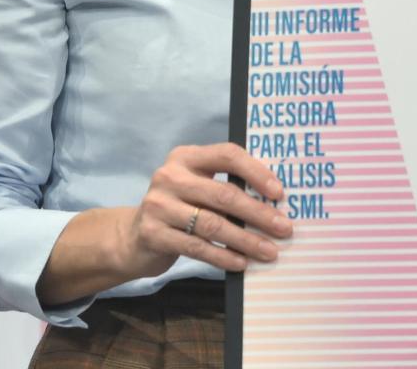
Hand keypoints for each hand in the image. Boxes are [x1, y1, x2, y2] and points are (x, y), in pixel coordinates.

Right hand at [121, 142, 292, 276]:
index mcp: (186, 157)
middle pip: (224, 194)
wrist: (132, 237)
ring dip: (246, 240)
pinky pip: (197, 247)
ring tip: (269, 251)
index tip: (279, 193)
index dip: (256, 172)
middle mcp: (170, 176)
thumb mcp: (198, 187)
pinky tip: (241, 263)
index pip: (227, 155)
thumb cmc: (179, 208)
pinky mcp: (153, 233)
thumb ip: (226, 186)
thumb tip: (274, 201)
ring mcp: (158, 205)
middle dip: (258, 213)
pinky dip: (223, 256)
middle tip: (284, 228)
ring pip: (212, 224)